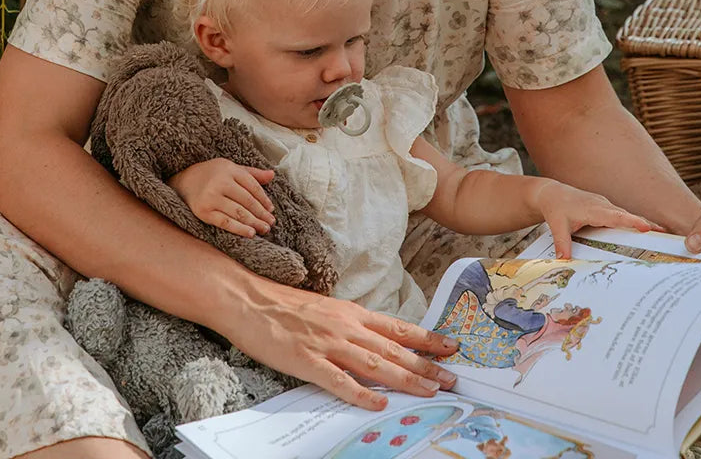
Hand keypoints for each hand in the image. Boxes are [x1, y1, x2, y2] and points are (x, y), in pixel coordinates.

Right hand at [168, 158, 275, 236]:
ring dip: (254, 222)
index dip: (264, 199)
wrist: (183, 181)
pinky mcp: (204, 211)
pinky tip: (250, 233)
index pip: (253, 186)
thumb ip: (252, 173)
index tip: (271, 210)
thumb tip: (273, 175)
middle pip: (247, 201)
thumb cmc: (212, 174)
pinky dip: (239, 229)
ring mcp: (211, 197)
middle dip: (261, 213)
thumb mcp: (230, 168)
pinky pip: (225, 222)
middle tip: (271, 223)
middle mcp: (220, 182)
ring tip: (264, 229)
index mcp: (229, 169)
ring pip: (238, 212)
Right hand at [226, 277, 459, 409]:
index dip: (426, 338)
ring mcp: (327, 343)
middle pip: (394, 348)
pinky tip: (379, 402)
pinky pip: (339, 380)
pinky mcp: (307, 360)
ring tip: (430, 390)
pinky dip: (361, 392)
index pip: (397, 328)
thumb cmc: (283, 305)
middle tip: (452, 377)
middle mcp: (346, 326)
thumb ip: (350, 326)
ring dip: (406, 378)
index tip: (451, 346)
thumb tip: (374, 342)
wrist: (248, 299)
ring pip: (375, 364)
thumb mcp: (325, 310)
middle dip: (426, 364)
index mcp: (351, 313)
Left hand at [532, 180, 661, 257]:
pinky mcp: (606, 209)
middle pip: (627, 216)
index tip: (647, 227)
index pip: (615, 216)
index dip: (631, 222)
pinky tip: (648, 231)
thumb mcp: (556, 224)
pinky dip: (635, 222)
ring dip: (643, 223)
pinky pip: (623, 216)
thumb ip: (562, 242)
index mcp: (592, 209)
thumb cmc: (556, 207)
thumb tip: (563, 260)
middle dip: (645, 223)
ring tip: (663, 234)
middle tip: (665, 233)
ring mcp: (605, 206)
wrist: (553, 193)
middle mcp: (602, 206)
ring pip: (627, 215)